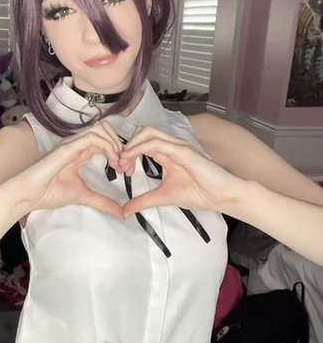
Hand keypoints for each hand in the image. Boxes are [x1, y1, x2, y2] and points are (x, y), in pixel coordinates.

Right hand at [1, 121, 124, 217]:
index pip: (104, 140)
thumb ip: (102, 202)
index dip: (119, 151)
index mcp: (79, 152)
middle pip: (105, 129)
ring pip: (100, 129)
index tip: (125, 169)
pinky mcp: (67, 148)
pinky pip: (92, 138)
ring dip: (115, 143)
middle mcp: (76, 144)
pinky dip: (107, 146)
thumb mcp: (83, 196)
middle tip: (125, 164)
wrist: (27, 195)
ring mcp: (71, 144)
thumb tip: (121, 213)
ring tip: (119, 162)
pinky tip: (112, 161)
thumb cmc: (48, 193)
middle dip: (120, 143)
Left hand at [119, 126, 243, 216]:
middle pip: (141, 132)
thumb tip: (124, 211)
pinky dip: (139, 148)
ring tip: (124, 161)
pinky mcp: (183, 150)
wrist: (222, 196)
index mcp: (166, 153)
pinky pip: (157, 143)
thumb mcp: (163, 197)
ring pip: (147, 132)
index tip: (121, 168)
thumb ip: (143, 201)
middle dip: (127, 146)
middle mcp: (171, 145)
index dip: (127, 152)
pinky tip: (131, 159)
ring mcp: (177, 146)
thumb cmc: (199, 193)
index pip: (141, 142)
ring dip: (131, 145)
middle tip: (120, 165)